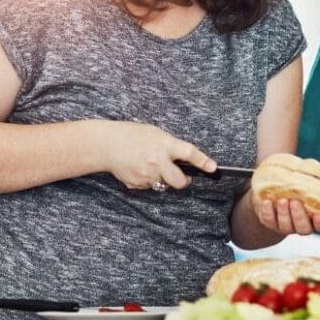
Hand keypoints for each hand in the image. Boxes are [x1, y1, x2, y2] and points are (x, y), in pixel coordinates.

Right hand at [100, 121, 215, 190]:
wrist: (107, 145)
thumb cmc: (132, 135)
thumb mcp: (155, 134)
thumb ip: (170, 146)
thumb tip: (182, 158)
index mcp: (164, 145)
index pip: (188, 153)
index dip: (203, 161)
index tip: (213, 168)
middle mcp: (157, 162)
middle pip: (179, 181)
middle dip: (184, 181)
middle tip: (183, 176)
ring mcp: (147, 175)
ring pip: (164, 184)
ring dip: (163, 178)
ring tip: (150, 164)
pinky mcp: (137, 184)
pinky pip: (150, 186)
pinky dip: (148, 179)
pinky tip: (139, 168)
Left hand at [250, 192, 319, 235]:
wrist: (275, 187)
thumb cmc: (298, 185)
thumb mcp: (310, 180)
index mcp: (314, 218)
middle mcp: (301, 225)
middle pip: (303, 228)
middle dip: (299, 216)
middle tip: (295, 201)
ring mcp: (285, 225)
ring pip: (285, 225)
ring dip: (283, 213)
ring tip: (282, 200)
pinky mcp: (270, 222)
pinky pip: (268, 220)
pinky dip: (267, 212)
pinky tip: (266, 202)